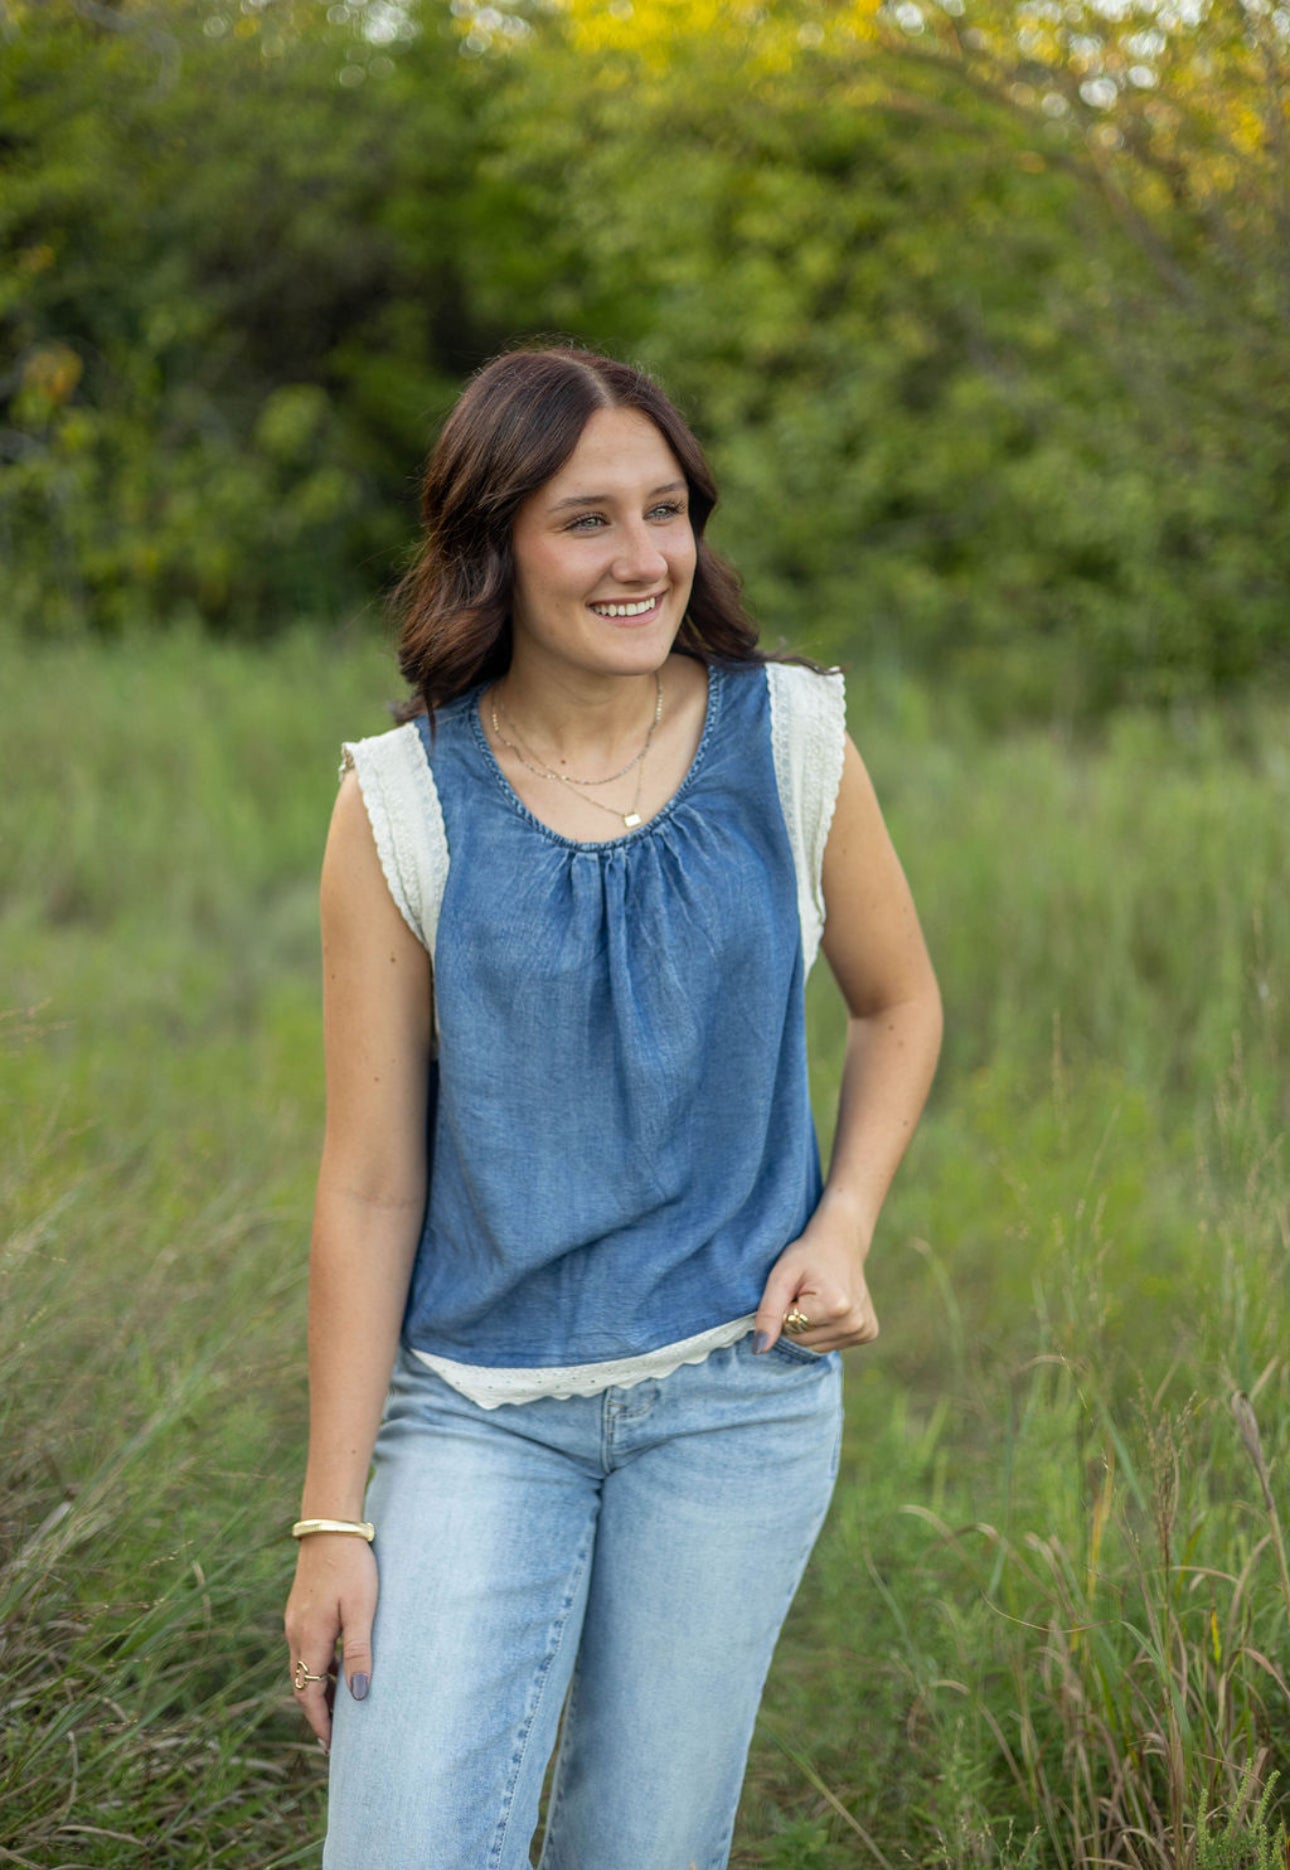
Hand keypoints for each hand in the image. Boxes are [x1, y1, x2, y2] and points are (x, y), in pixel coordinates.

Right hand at [284, 1533, 378, 1750]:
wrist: (330, 1527)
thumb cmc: (352, 1566)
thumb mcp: (362, 1610)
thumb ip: (359, 1652)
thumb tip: (360, 1697)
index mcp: (309, 1637)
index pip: (309, 1694)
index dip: (320, 1722)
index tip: (332, 1747)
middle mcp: (295, 1633)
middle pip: (302, 1685)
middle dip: (317, 1712)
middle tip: (336, 1738)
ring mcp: (295, 1620)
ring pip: (303, 1667)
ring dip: (318, 1690)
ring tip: (341, 1710)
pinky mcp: (301, 1609)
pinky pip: (305, 1649)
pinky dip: (319, 1667)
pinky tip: (338, 1669)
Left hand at [753, 1199, 878, 1354]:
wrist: (841, 1242)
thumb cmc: (808, 1255)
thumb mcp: (782, 1276)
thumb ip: (768, 1313)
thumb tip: (760, 1349)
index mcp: (836, 1308)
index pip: (789, 1330)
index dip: (784, 1309)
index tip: (795, 1289)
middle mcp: (855, 1324)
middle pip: (803, 1342)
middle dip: (796, 1320)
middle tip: (805, 1293)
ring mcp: (864, 1330)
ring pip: (815, 1347)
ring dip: (809, 1326)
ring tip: (817, 1299)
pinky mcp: (868, 1333)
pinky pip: (831, 1344)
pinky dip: (824, 1329)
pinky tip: (830, 1307)